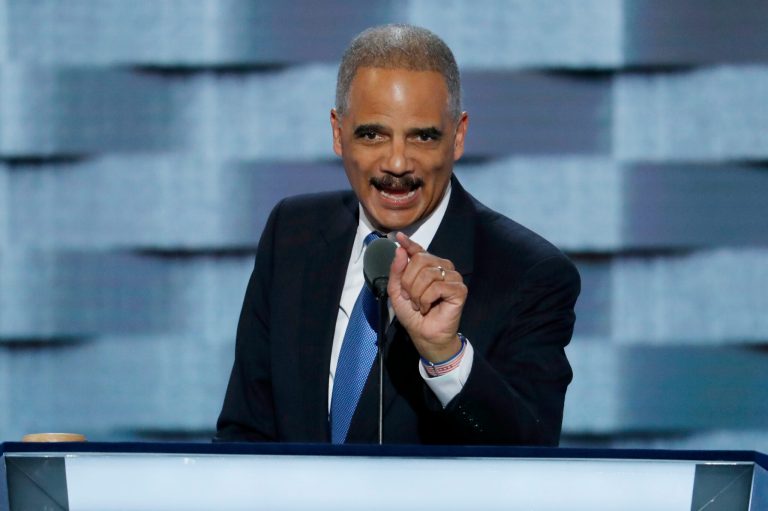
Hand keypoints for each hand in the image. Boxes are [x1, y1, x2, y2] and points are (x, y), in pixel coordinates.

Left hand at [387, 232, 466, 361]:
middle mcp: (443, 267)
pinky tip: (427, 307)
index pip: (419, 250)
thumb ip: (397, 271)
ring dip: (416, 293)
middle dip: (408, 281)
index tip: (399, 237)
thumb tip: (401, 249)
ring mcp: (453, 277)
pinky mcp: (460, 289)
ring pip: (428, 274)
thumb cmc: (413, 314)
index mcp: (429, 266)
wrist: (424, 334)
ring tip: (418, 305)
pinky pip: (437, 286)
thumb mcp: (397, 292)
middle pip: (421, 260)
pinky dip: (426, 299)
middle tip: (409, 298)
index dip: (409, 243)